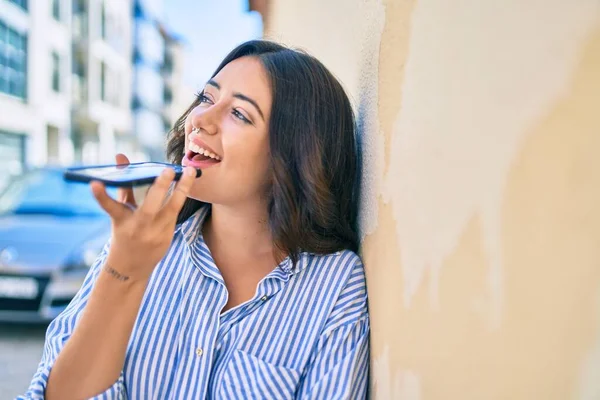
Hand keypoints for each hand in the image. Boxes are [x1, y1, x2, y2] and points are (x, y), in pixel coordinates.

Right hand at [91, 154, 196, 283]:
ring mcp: (154, 234)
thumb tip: (121, 156)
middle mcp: (137, 227)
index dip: (101, 195)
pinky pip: (176, 212)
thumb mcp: (120, 211)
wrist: (131, 266)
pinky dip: (181, 196)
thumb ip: (123, 185)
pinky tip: (188, 182)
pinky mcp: (167, 236)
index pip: (109, 206)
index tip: (93, 183)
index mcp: (120, 220)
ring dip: (182, 189)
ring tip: (189, 172)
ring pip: (171, 209)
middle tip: (167, 170)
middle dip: (159, 188)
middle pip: (149, 207)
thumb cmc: (125, 231)